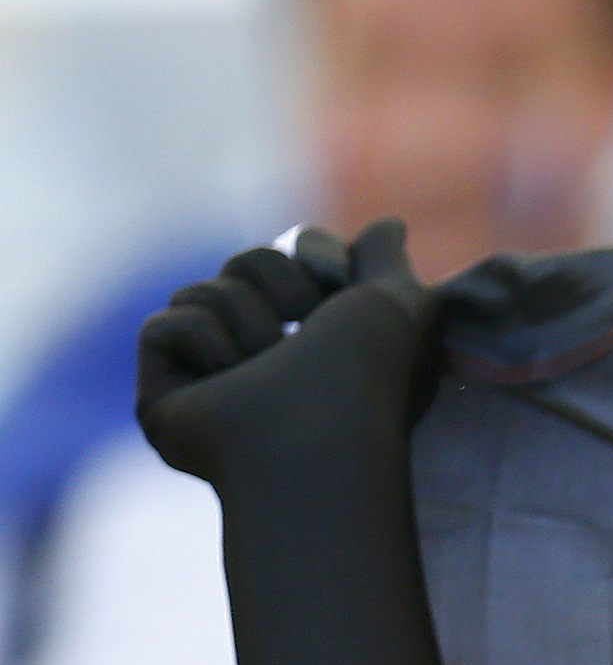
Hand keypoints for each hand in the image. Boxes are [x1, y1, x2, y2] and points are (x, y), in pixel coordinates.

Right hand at [137, 221, 442, 485]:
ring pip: (202, 292)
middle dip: (277, 280)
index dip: (314, 253)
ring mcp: (216, 382)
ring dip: (244, 315)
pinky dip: (201, 338)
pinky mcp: (167, 398)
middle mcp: (273, 361)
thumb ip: (389, 261)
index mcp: (326, 340)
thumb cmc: (370, 378)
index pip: (294, 256)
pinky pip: (163, 325)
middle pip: (245, 263)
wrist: (322, 438)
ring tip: (268, 365)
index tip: (338, 281)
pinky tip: (227, 378)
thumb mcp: (397, 305)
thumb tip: (389, 225)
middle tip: (304, 323)